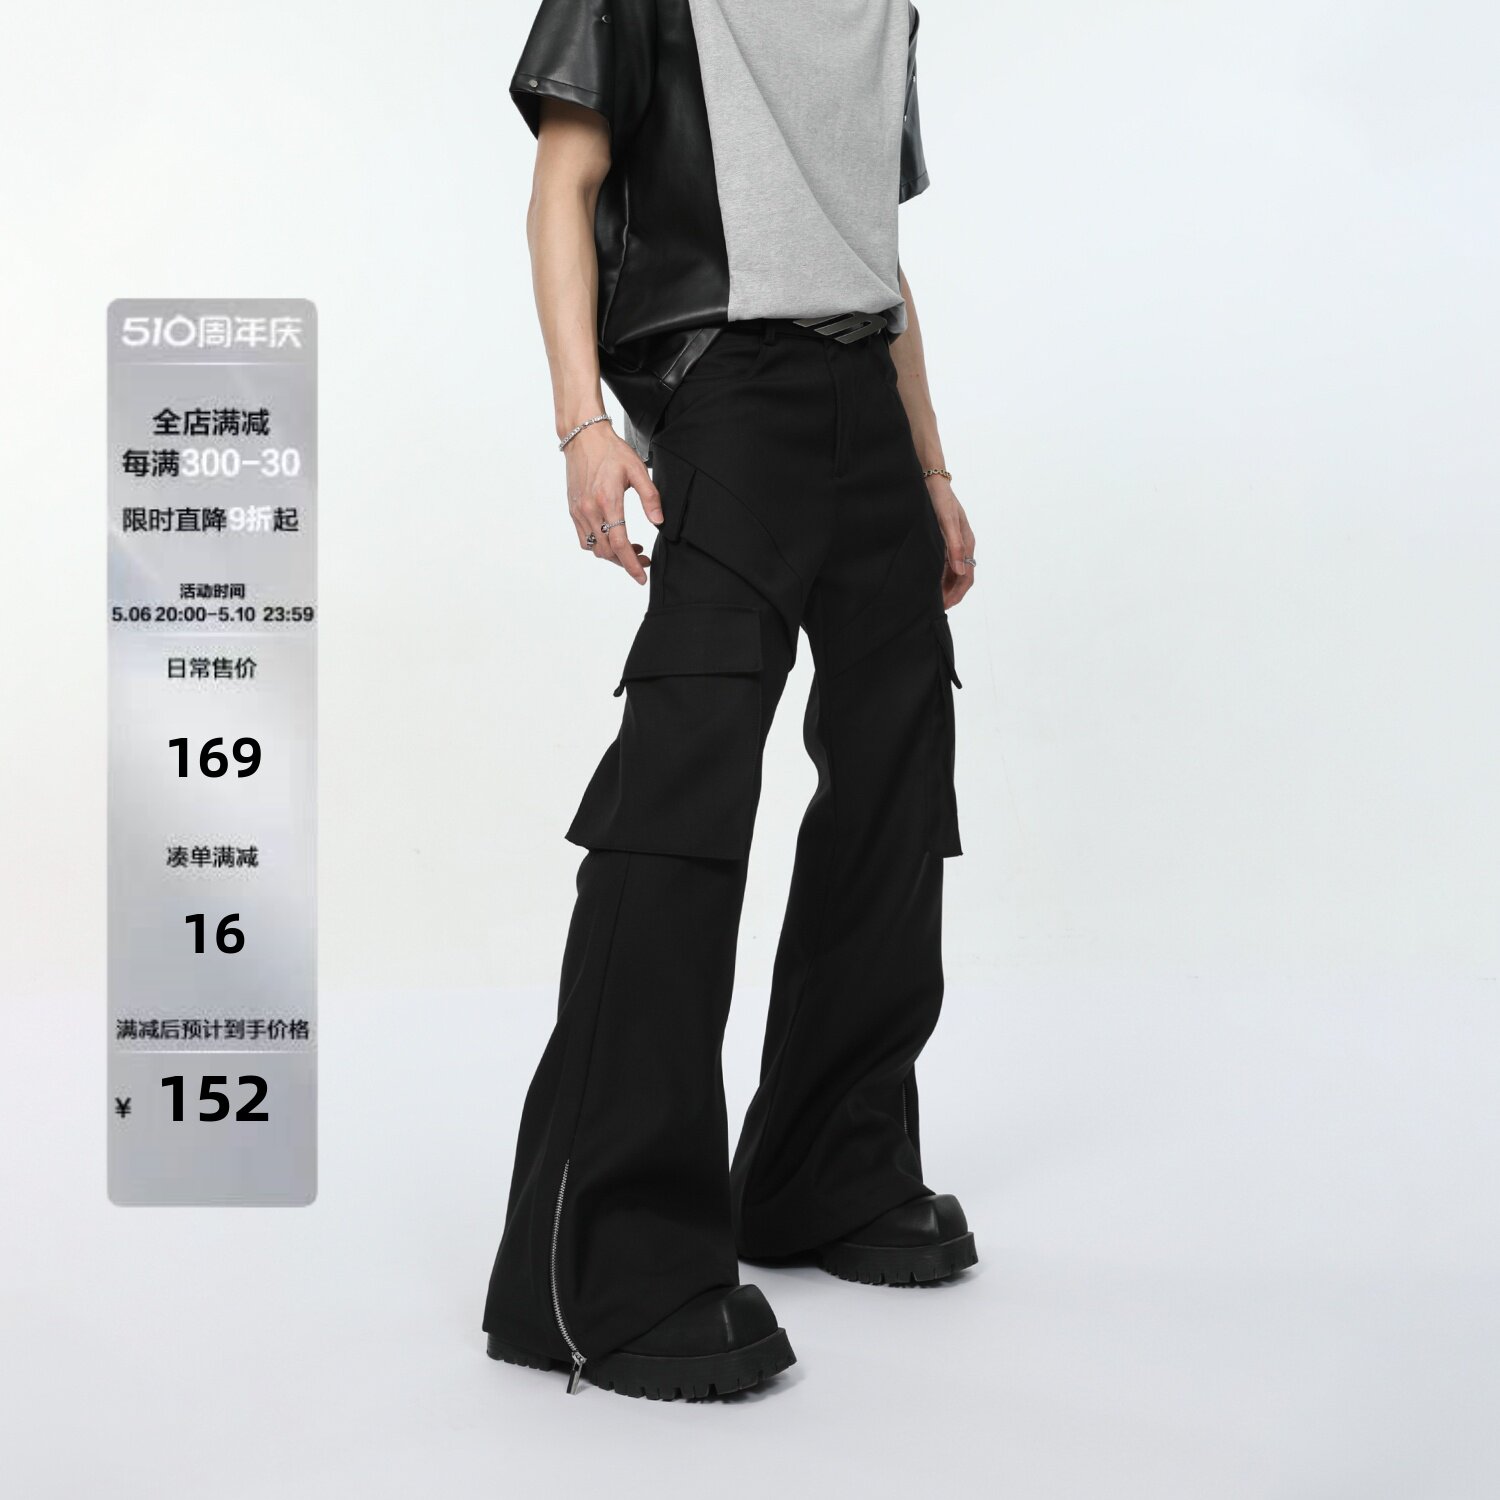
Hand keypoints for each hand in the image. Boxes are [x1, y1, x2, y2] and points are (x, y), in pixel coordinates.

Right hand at [564, 423, 663, 584]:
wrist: (583, 437)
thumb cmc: (612, 451)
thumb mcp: (638, 470)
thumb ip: (650, 498)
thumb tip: (659, 522)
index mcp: (607, 501)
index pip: (619, 543)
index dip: (632, 564)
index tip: (642, 577)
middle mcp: (589, 509)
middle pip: (607, 551)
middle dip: (626, 561)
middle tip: (644, 558)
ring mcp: (578, 511)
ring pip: (594, 548)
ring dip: (613, 555)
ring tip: (631, 549)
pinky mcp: (573, 510)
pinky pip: (583, 539)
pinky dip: (598, 545)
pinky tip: (611, 537)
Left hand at [926, 475, 975, 608]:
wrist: (931, 481)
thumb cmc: (940, 499)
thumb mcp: (946, 522)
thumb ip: (954, 546)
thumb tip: (960, 571)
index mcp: (967, 543)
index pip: (967, 577)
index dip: (957, 594)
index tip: (945, 606)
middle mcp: (962, 546)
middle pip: (961, 577)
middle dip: (951, 594)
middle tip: (936, 607)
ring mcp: (953, 543)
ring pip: (952, 572)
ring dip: (944, 586)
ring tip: (931, 598)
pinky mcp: (944, 539)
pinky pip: (944, 563)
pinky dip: (938, 575)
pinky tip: (927, 580)